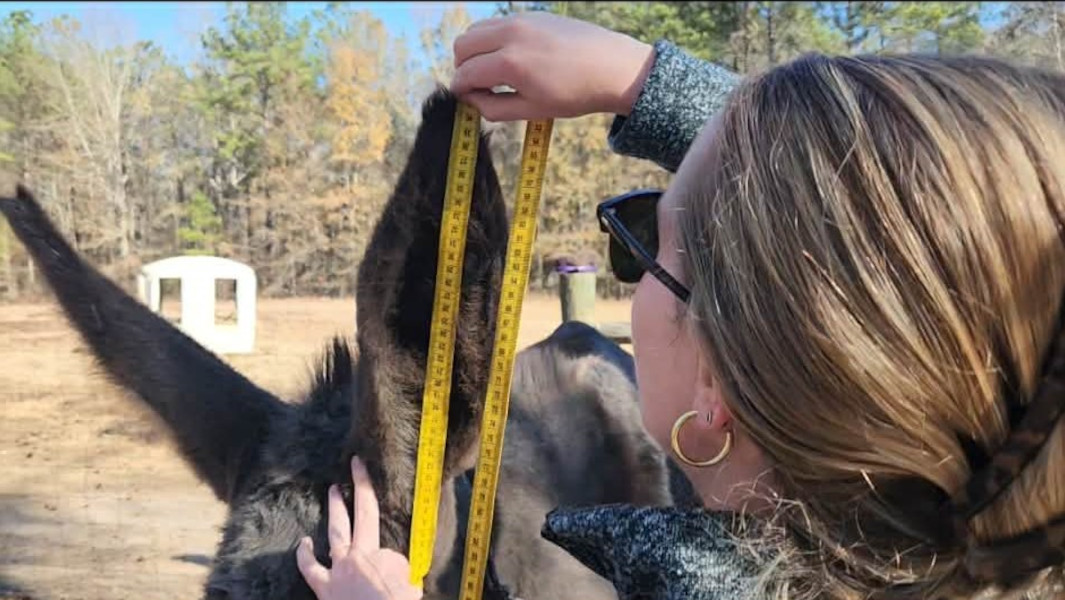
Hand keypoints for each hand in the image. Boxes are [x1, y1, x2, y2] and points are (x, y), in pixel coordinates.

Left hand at [296, 457, 422, 599]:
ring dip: (335, 508)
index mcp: (386, 555)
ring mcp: (340, 569)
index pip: (394, 545)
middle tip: (355, 463)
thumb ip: (406, 575)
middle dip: (361, 485)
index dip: (397, 560)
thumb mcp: (412, 590)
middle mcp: (362, 555)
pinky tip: (304, 542)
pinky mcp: (324, 586)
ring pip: (337, 531)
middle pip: (364, 513)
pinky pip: (310, 567)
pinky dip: (305, 554)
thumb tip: (404, 573)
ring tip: (332, 489)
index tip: (399, 577)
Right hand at [451, 12, 653, 121]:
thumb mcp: (532, 110)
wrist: (612, 68)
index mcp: (509, 62)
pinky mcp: (532, 14)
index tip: (465, 98)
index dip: (460, 89)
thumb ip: (494, 108)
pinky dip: (493, 39)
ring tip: (492, 71)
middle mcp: (511, 34)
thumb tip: (472, 100)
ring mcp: (521, 19)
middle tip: (477, 85)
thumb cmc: (575, 94)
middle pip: (463, 45)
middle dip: (463, 66)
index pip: (466, 73)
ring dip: (475, 50)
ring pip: (477, 29)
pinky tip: (511, 58)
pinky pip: (498, 23)